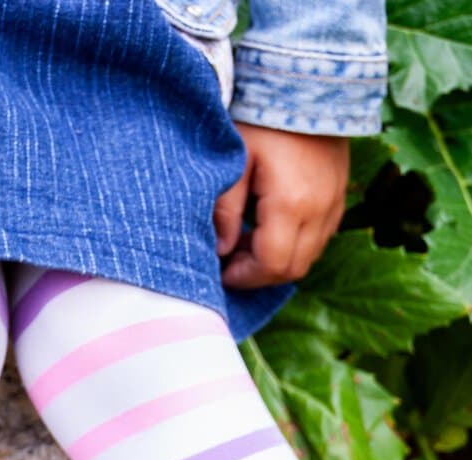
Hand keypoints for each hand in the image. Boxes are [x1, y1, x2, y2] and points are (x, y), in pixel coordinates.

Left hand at [214, 125, 348, 289]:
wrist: (308, 80)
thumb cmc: (264, 117)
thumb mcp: (235, 161)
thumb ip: (226, 210)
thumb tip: (222, 249)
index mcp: (291, 204)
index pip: (272, 265)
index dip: (245, 276)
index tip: (223, 269)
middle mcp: (320, 210)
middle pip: (293, 269)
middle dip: (260, 274)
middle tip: (233, 259)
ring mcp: (334, 203)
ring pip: (309, 256)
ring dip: (278, 259)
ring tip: (249, 240)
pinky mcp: (340, 194)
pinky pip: (320, 237)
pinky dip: (296, 244)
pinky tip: (272, 226)